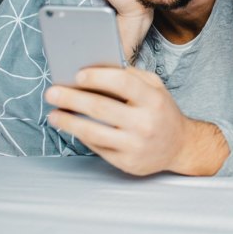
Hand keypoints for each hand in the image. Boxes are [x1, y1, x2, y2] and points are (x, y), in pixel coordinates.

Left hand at [45, 66, 228, 175]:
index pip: (123, 83)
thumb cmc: (162, 112)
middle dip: (72, 99)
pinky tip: (71, 127)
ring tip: (53, 114)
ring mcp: (135, 146)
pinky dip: (81, 136)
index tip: (77, 74)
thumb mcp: (156, 88)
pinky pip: (97, 147)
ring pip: (93, 132)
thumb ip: (132, 77)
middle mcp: (145, 123)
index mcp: (154, 100)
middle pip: (101, 108)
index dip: (98, 77)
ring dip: (68, 122)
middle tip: (52, 92)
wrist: (180, 146)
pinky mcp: (127, 163)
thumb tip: (96, 70)